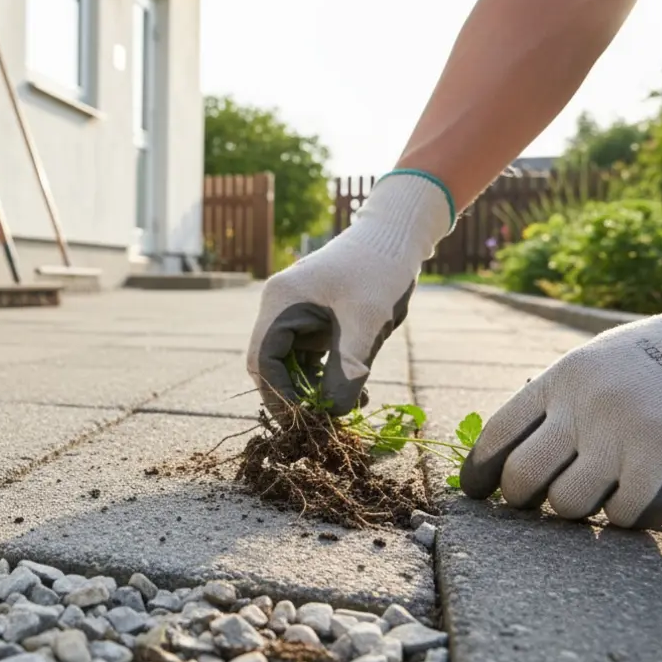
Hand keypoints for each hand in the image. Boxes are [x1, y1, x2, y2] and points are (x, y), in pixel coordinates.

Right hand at [246, 172, 453, 414]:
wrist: (398, 236)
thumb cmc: (380, 270)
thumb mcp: (366, 322)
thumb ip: (347, 368)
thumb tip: (331, 415)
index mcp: (281, 302)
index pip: (263, 359)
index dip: (279, 395)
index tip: (304, 422)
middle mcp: (280, 307)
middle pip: (272, 365)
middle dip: (296, 397)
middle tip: (323, 425)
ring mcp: (296, 313)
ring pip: (292, 366)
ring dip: (315, 392)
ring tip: (347, 411)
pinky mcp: (315, 320)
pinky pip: (311, 358)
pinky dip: (328, 378)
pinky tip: (356, 394)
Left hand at [460, 258, 661, 527]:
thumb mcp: (598, 363)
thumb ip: (557, 404)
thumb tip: (507, 455)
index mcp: (564, 379)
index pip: (499, 434)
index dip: (479, 471)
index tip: (477, 492)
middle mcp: (587, 408)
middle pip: (522, 478)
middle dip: (518, 501)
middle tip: (528, 506)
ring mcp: (626, 439)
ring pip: (568, 505)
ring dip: (576, 509)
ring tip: (595, 492)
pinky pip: (624, 515)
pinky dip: (628, 513)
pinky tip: (643, 493)